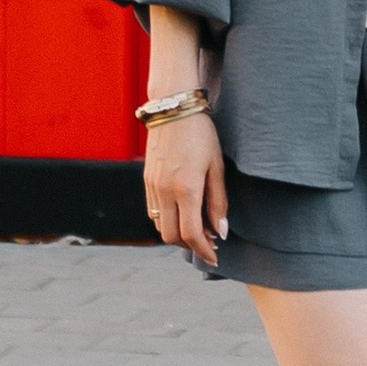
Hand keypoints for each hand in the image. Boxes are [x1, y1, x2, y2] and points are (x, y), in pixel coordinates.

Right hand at [144, 111, 227, 268]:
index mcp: (186, 189)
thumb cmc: (202, 135)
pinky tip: (183, 213)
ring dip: (177, 234)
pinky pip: (153, 211)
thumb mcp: (217, 166)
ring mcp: (152, 187)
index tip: (214, 257)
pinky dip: (167, 220)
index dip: (203, 250)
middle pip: (171, 236)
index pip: (191, 234)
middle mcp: (164, 191)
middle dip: (189, 246)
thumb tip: (220, 232)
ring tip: (198, 228)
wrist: (173, 109)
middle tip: (208, 243)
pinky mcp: (146, 181)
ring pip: (159, 226)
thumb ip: (218, 201)